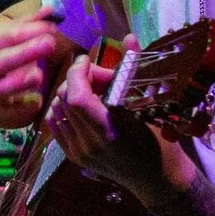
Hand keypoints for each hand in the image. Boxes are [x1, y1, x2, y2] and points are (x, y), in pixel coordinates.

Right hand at [0, 10, 72, 127]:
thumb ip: (21, 25)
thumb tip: (50, 10)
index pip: (2, 38)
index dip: (26, 32)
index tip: (49, 27)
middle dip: (24, 53)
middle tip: (49, 43)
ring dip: (18, 84)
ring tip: (39, 76)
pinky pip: (4, 116)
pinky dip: (20, 111)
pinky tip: (36, 102)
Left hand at [47, 36, 197, 206]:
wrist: (157, 177)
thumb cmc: (160, 139)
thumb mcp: (149, 105)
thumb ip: (133, 70)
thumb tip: (129, 38)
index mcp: (110, 130)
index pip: (76, 97)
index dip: (78, 73)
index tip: (88, 61)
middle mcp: (89, 143)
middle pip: (65, 98)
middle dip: (78, 79)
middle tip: (98, 76)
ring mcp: (78, 152)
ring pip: (56, 109)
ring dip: (70, 93)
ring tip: (91, 90)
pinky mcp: (72, 156)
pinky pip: (55, 123)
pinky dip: (63, 108)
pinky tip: (81, 104)